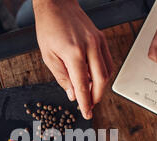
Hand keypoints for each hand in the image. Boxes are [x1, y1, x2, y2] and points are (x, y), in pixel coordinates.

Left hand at [34, 0, 112, 118]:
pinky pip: (108, 61)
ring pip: (107, 72)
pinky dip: (103, 74)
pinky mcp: (102, 39)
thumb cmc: (49, 28)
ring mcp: (98, 42)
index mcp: (74, 53)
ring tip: (90, 93)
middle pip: (101, 80)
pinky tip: (93, 78)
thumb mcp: (49, 56)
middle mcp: (90, 47)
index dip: (85, 102)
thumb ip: (62, 77)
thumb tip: (73, 95)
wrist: (57, 5)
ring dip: (100, 86)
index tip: (87, 113)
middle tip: (89, 106)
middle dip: (96, 97)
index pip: (83, 84)